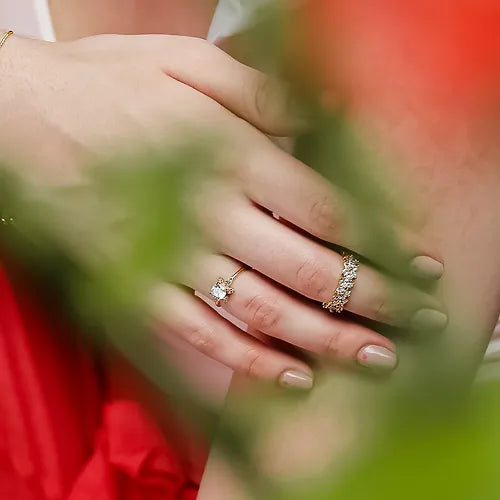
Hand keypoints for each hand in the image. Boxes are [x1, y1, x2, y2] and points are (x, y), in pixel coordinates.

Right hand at [1, 34, 445, 386]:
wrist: (14, 120)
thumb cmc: (103, 84)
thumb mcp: (185, 64)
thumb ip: (261, 94)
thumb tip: (327, 116)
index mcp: (227, 153)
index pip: (328, 208)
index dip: (382, 239)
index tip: (421, 263)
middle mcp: (208, 213)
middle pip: (311, 267)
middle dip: (374, 298)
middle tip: (422, 323)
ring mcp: (169, 258)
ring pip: (265, 311)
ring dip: (328, 339)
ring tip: (378, 360)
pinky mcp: (133, 290)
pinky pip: (201, 338)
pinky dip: (249, 362)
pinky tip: (293, 379)